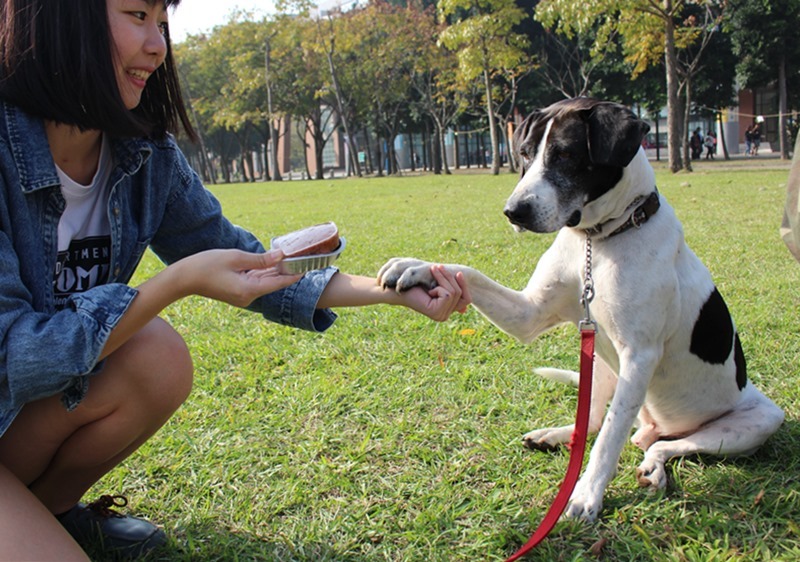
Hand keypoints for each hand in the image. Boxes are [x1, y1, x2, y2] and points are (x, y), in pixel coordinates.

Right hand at [177, 249, 301, 306]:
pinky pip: (255, 282)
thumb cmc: (206, 265)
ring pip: (264, 281)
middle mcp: (248, 296)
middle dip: (287, 271)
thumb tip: (281, 256)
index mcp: (249, 290)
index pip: (279, 282)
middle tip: (301, 258)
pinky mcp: (237, 292)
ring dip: (276, 271)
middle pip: (273, 282)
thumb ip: (260, 258)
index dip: (294, 274)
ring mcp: (243, 295)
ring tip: (291, 258)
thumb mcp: (235, 257)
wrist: (183, 279)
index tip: (308, 267)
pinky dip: (263, 272)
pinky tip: (273, 263)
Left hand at [400, 265, 470, 320]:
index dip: (464, 285)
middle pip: (460, 294)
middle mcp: (445, 317)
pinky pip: (447, 295)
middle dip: (450, 278)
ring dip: (443, 279)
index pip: (466, 300)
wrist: (399, 288)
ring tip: (432, 270)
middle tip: (438, 266)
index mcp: (446, 312)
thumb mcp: (438, 284)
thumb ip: (451, 285)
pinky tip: (428, 290)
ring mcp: (441, 316)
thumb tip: (464, 277)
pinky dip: (439, 287)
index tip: (458, 272)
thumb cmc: (417, 284)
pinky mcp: (436, 313)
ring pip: (454, 293)